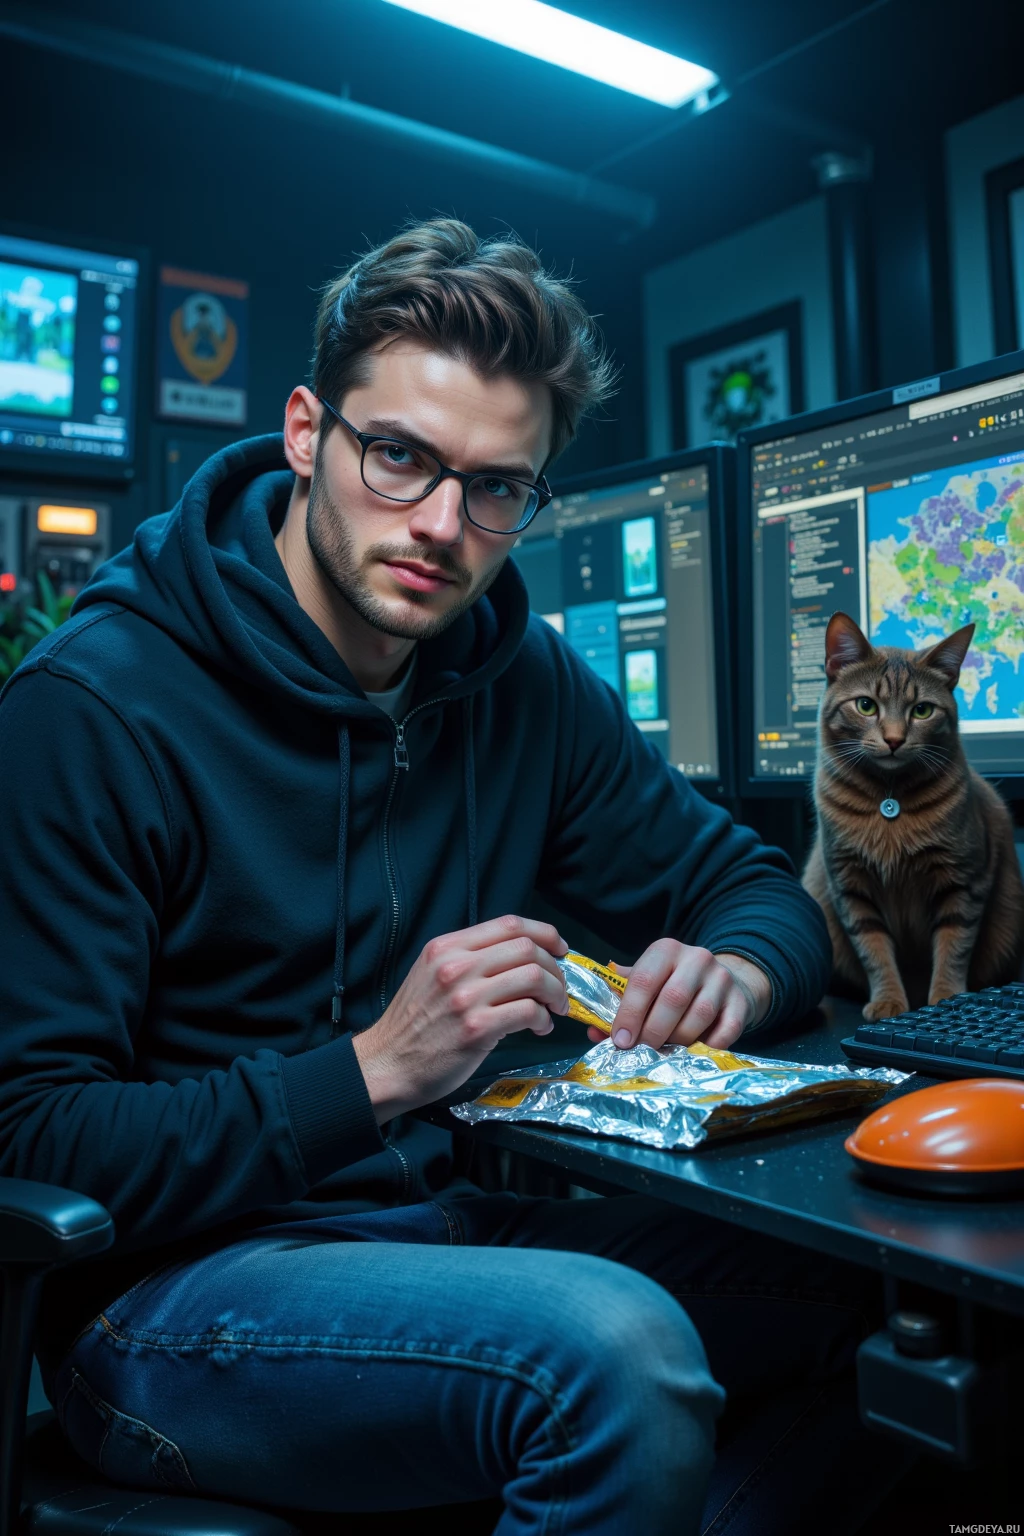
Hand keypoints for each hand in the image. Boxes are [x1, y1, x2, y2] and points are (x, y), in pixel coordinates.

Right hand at [352, 915, 568, 1121]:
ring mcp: (466, 997)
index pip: (509, 924)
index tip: (559, 947)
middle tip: (559, 988)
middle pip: (527, 948)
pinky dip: (544, 1019)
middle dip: (554, 968)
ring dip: (555, 994)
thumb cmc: (414, 1024)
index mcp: (447, 947)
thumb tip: (523, 956)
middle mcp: (456, 966)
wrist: (387, 1064)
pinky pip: (529, 1011)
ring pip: (534, 977)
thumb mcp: (432, 974)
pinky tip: (539, 1027)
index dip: (544, 932)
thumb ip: (470, 959)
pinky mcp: (476, 1028)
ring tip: (554, 1009)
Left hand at [587, 942, 771, 1051]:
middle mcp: (696, 959)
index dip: (629, 1013)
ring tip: (666, 1050)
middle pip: (672, 999)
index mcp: (666, 950)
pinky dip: (706, 1047)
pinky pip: (724, 1032)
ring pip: (698, 1017)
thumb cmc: (674, 984)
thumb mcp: (648, 980)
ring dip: (678, 1040)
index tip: (620, 1040)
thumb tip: (594, 1029)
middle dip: (652, 1031)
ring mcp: (722, 979)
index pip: (643, 980)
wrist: (725, 979)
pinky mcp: (741, 1002)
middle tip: (641, 1051)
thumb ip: (621, 1001)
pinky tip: (693, 1051)